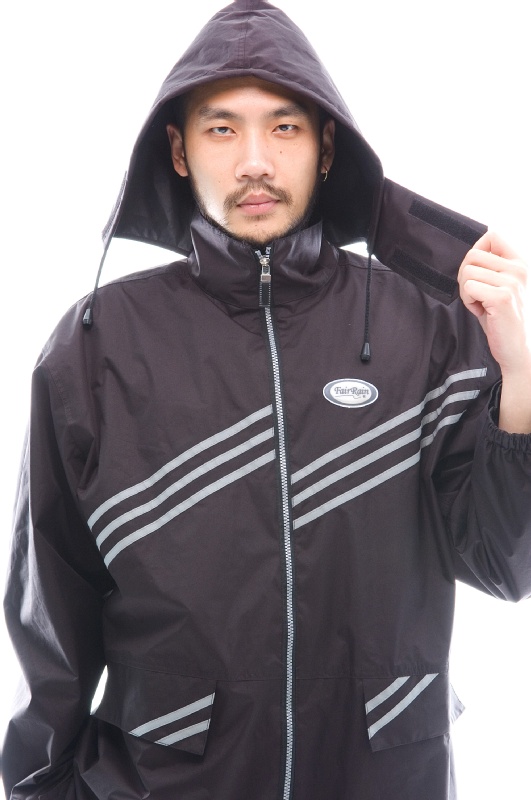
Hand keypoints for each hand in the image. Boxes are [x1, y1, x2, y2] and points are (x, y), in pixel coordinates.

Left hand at [458, 231, 530, 432]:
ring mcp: (512, 282)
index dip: (475, 252)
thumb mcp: (500, 287)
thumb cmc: (502, 320)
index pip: (492, 235)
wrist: (517, 350)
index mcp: (520, 263)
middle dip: (465, 275)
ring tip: (482, 305)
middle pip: (472, 254)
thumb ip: (490, 268)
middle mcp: (519, 269)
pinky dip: (468, 302)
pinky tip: (482, 312)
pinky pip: (468, 287)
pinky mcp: (502, 297)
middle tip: (476, 294)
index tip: (478, 273)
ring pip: (467, 272)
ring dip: (466, 292)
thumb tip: (472, 252)